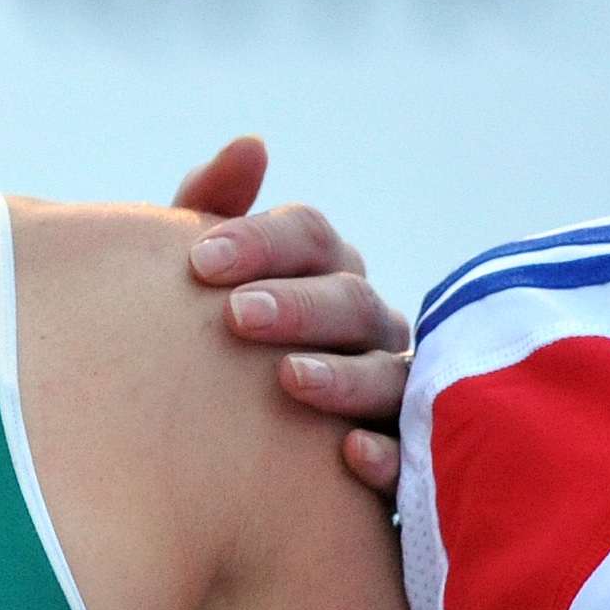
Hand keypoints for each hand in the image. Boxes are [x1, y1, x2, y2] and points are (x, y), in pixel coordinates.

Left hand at [169, 137, 410, 494]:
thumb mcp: (200, 288)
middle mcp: (366, 328)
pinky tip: (349, 455)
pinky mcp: (400, 464)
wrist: (218, 463)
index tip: (199, 261)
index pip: (310, 238)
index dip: (260, 242)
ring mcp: (390, 394)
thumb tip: (252, 145)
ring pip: (388, 375)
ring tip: (289, 379)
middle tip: (237, 315)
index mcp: (321, 274)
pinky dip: (386, 454)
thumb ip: (213, 211)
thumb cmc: (208, 354)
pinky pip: (410, 458)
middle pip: (350, 300)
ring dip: (342, 375)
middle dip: (297, 304)